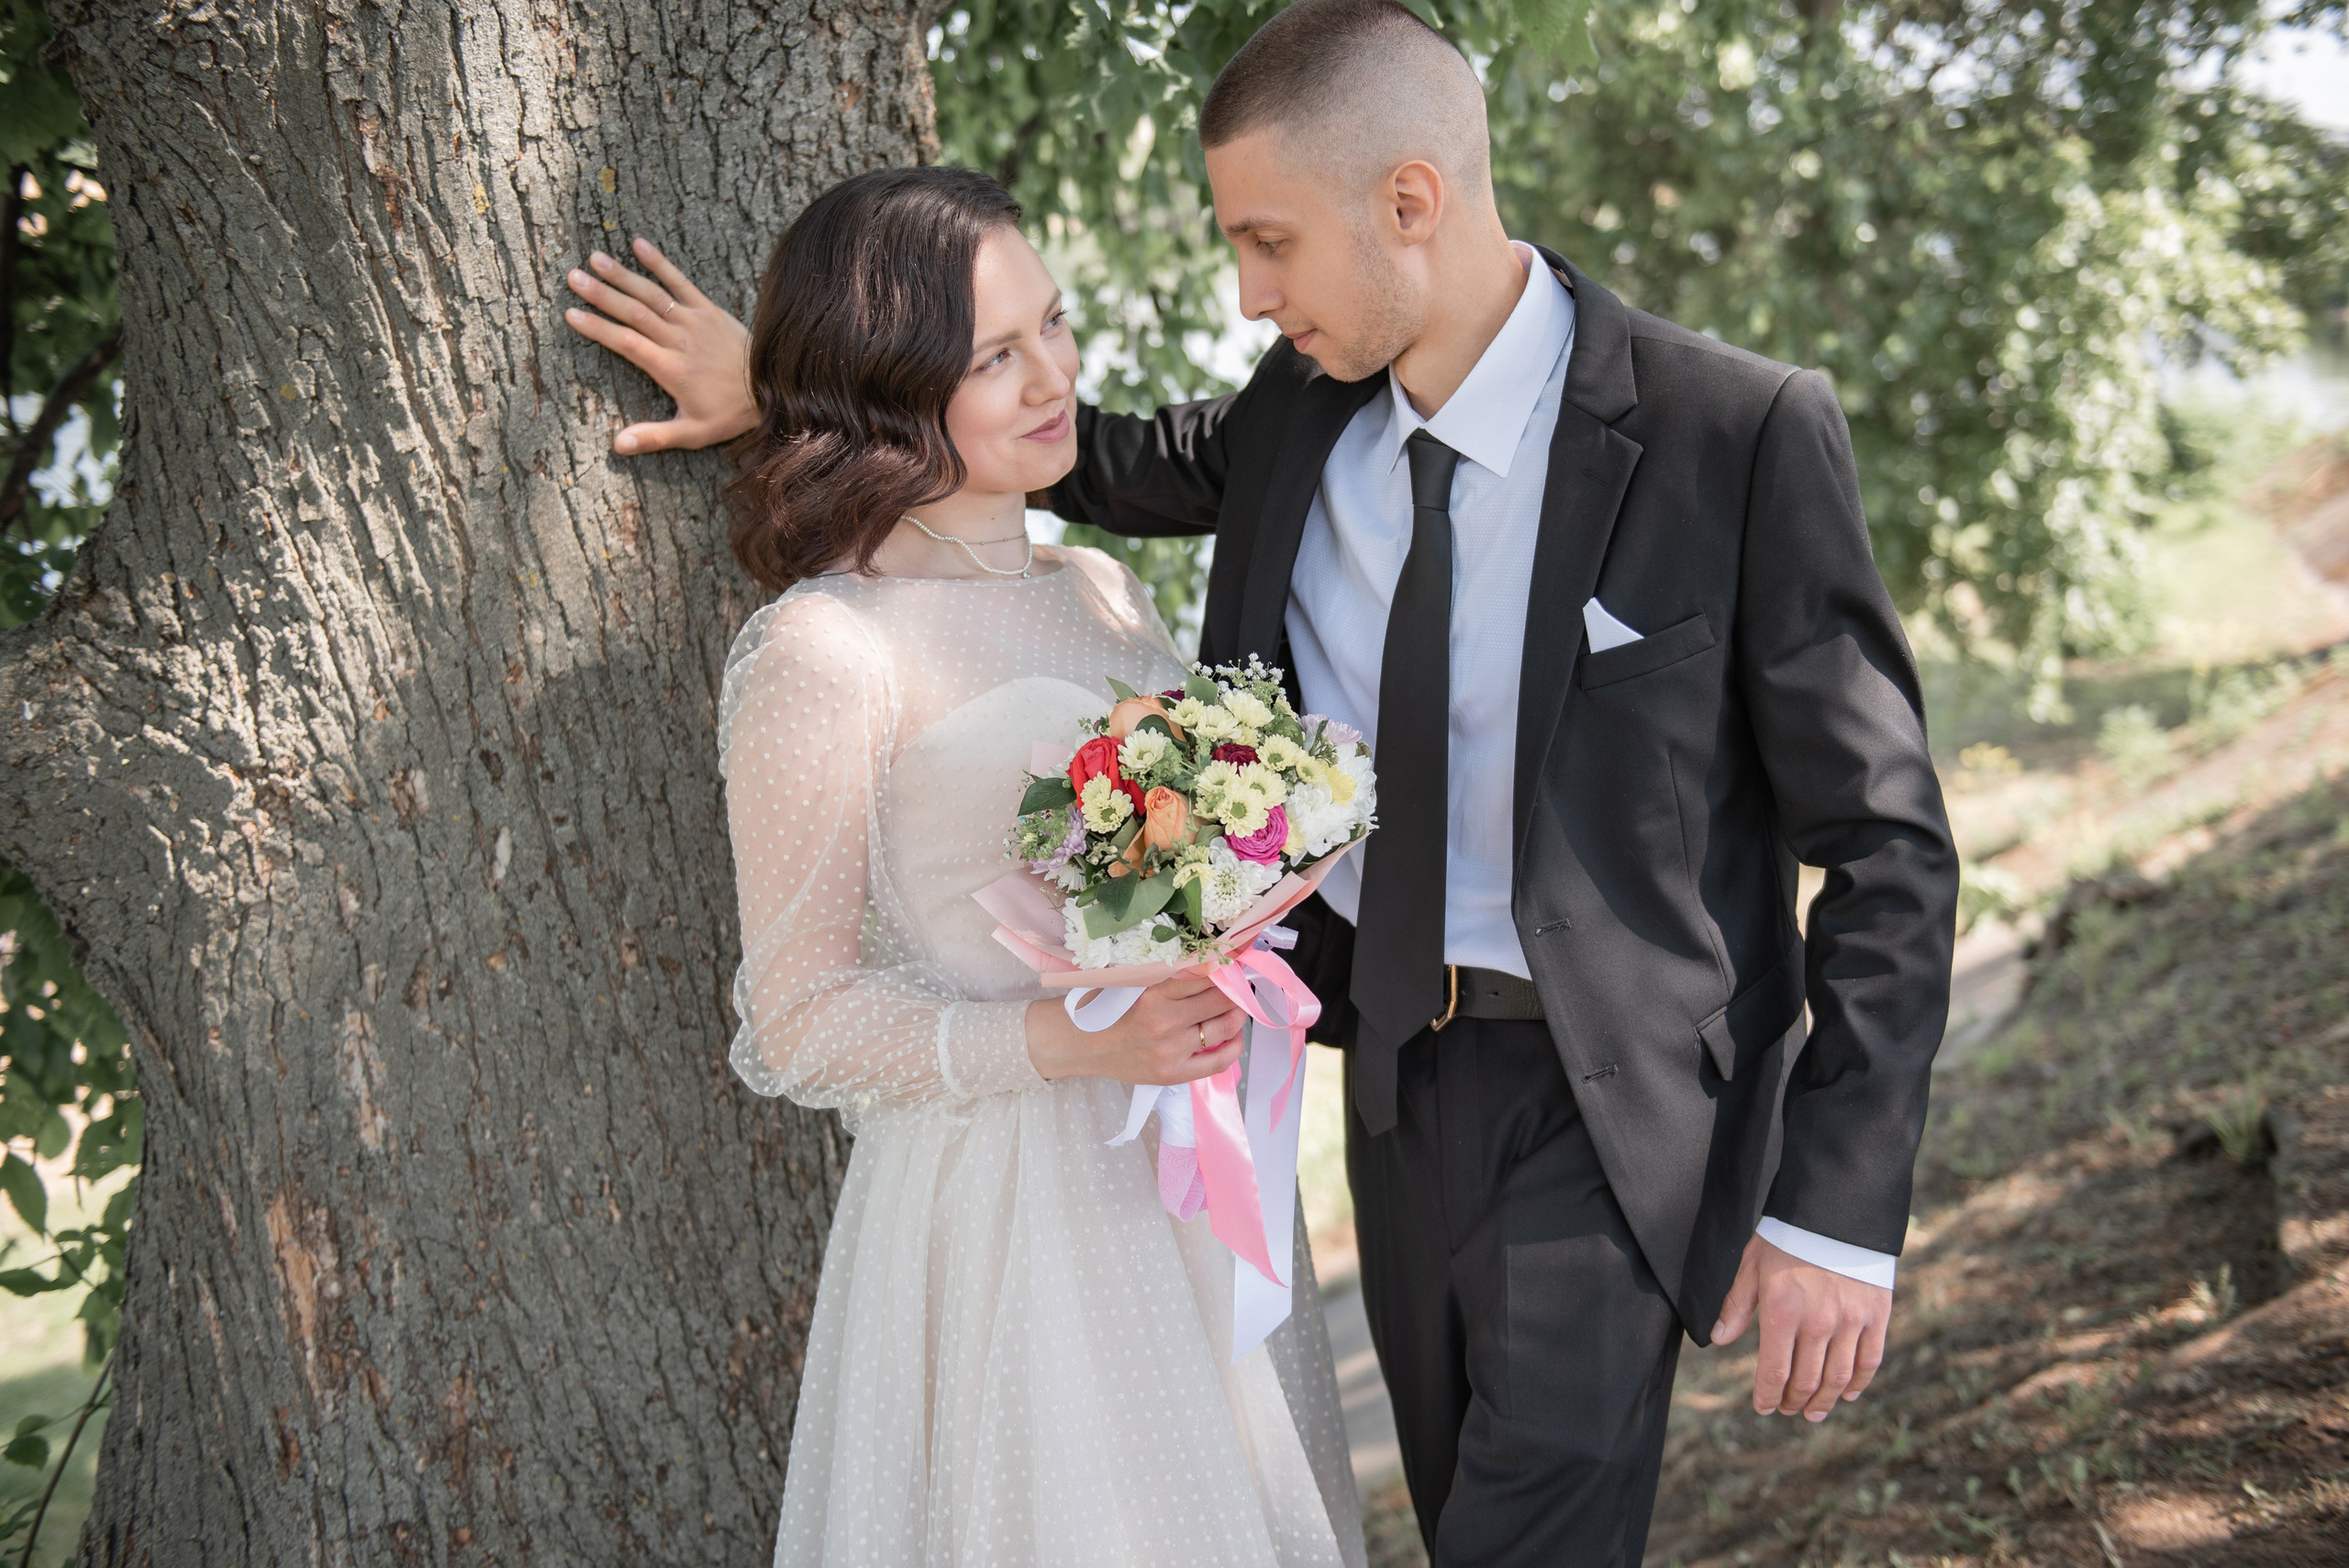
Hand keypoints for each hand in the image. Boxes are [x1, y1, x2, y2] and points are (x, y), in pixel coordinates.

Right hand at [562, 237, 756, 453]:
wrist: (773, 389)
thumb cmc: (730, 414)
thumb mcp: (693, 434)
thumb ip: (655, 437)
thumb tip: (617, 446)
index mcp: (670, 369)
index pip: (625, 343)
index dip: (597, 328)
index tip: (571, 315)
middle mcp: (679, 340)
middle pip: (633, 312)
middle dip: (601, 294)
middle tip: (572, 278)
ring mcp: (693, 321)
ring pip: (651, 293)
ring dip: (622, 275)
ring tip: (594, 258)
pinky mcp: (708, 309)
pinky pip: (680, 282)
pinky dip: (660, 262)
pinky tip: (638, 244)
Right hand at [1025, 973, 1246, 1085]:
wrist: (1079, 1044)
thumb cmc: (1103, 1008)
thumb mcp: (1130, 981)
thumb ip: (1166, 974)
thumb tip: (1207, 962)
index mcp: (1153, 994)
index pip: (1204, 975)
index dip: (1223, 966)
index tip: (1231, 961)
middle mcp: (1164, 1022)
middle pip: (1219, 999)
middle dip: (1233, 988)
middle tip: (1238, 982)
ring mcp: (1170, 1051)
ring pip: (1223, 1027)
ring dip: (1236, 1013)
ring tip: (1236, 1006)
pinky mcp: (1173, 1074)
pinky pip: (1217, 1062)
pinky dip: (1233, 1047)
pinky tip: (1235, 1036)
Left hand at [1710, 1233, 1890, 1421]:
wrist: (1836, 1209)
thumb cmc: (1788, 1237)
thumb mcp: (1753, 1265)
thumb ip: (1738, 1305)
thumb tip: (1719, 1340)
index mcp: (1782, 1312)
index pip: (1773, 1372)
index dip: (1767, 1396)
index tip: (1763, 1407)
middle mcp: (1817, 1323)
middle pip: (1806, 1381)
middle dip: (1793, 1402)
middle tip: (1786, 1410)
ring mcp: (1850, 1321)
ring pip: (1838, 1378)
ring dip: (1824, 1401)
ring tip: (1813, 1412)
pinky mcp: (1876, 1315)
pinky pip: (1869, 1360)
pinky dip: (1858, 1383)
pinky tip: (1847, 1393)